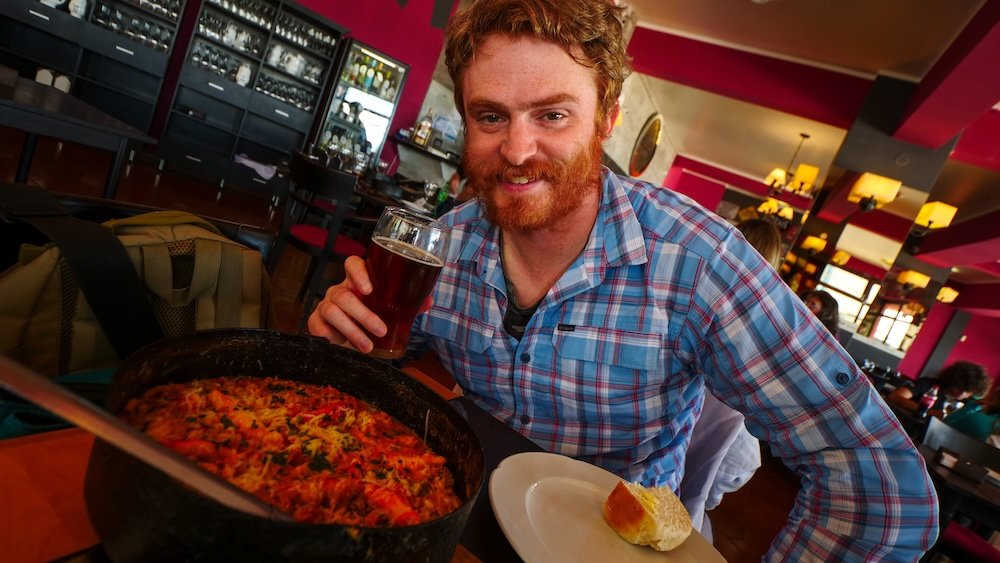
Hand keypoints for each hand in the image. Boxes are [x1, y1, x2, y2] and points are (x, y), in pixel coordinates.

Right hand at [306, 256, 434, 352]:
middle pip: (344, 295)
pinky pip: (318, 326)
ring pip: (332, 311)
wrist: (347, 339)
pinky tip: (340, 343)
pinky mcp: (316, 322)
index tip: (369, 289)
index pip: (352, 264)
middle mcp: (339, 290)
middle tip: (381, 329)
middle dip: (363, 314)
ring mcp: (325, 305)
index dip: (358, 273)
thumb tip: (428, 300)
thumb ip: (408, 303)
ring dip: (352, 330)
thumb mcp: (388, 310)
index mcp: (357, 282)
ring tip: (368, 346)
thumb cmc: (370, 318)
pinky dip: (331, 335)